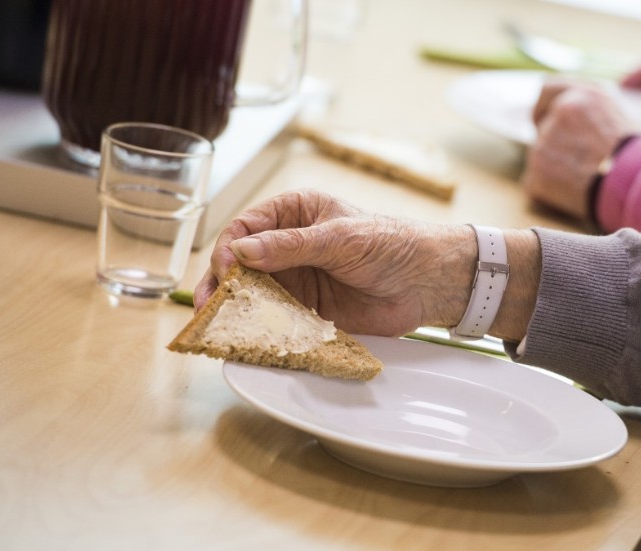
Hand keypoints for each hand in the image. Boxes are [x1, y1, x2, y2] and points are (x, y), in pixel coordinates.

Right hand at [194, 190, 540, 339]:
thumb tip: (242, 252)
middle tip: (210, 305)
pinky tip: (248, 337)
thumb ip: (291, 247)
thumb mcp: (340, 238)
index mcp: (295, 213)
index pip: (246, 228)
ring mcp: (297, 279)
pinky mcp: (308, 310)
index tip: (226, 269)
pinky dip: (261, 327)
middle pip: (241, 264)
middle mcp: (289, 246)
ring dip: (237, 308)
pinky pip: (276, 318)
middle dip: (223, 282)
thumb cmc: (392, 244)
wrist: (430, 282)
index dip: (231, 248)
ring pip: (254, 293)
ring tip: (220, 325)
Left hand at [521, 77, 634, 220]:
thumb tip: (561, 110)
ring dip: (555, 167)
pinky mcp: (537, 173)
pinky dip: (550, 190)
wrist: (636, 186)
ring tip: (584, 177)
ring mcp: (544, 144)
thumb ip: (586, 108)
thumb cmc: (635, 156)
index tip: (545, 119)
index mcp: (581, 96)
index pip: (546, 90)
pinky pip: (537, 182)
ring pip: (541, 156)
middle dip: (556, 143)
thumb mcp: (617, 115)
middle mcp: (559, 114)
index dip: (544, 107)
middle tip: (580, 160)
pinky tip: (573, 192)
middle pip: (543, 128)